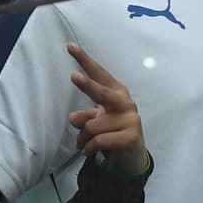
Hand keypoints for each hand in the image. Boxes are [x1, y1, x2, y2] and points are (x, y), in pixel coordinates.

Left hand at [66, 43, 149, 174]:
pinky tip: (89, 151)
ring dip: (83, 138)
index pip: (98, 73)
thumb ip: (85, 116)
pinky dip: (89, 148)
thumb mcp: (95, 121)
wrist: (132, 156)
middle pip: (101, 92)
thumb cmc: (111, 131)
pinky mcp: (131, 137)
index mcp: (115, 91)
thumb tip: (74, 119)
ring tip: (85, 143)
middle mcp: (125, 102)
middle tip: (73, 76)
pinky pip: (98, 141)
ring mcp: (130, 119)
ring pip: (91, 126)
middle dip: (87, 85)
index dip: (84, 60)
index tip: (70, 46)